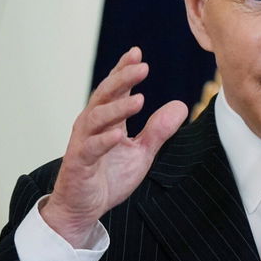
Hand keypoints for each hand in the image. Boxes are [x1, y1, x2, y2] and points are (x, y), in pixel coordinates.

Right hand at [41, 47, 187, 246]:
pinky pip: (91, 148)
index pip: (115, 89)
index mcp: (106, 120)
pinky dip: (104, 140)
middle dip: (122, 79)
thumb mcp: (141, 153)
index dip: (124, 71)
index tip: (137, 54)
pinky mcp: (79, 163)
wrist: (83, 207)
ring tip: (139, 100)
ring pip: (97, 118)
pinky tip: (118, 134)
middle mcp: (91, 125)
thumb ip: (158, 130)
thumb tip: (181, 106)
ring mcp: (83, 142)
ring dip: (117, 108)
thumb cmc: (108, 176)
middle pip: (105, 95)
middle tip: (142, 67)